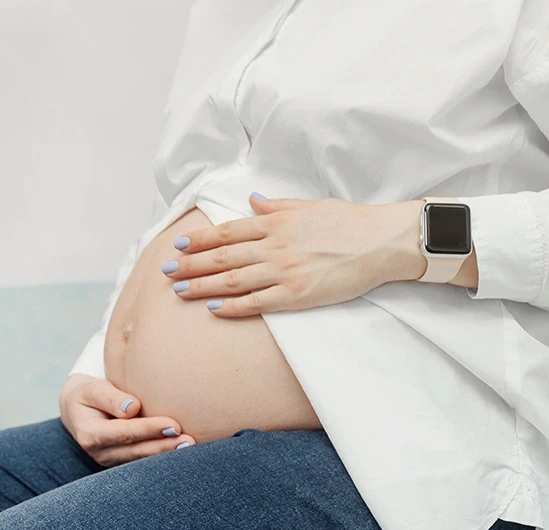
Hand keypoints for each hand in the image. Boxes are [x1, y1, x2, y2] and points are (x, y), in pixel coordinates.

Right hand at [59, 374, 193, 467]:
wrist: (78, 410)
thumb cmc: (87, 395)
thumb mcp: (90, 390)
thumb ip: (109, 397)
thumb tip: (132, 407)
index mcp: (90, 435)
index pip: (124, 432)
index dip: (149, 430)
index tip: (173, 425)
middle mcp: (101, 453)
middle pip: (137, 451)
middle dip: (164, 447)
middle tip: (189, 441)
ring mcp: (112, 461)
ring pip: (142, 460)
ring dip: (167, 454)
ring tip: (191, 446)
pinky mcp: (123, 462)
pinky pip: (144, 461)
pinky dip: (163, 455)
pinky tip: (182, 450)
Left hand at [163, 195, 427, 317]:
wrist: (383, 241)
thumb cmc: (350, 221)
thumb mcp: (310, 205)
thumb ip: (278, 206)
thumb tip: (253, 200)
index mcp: (276, 223)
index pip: (228, 232)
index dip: (200, 240)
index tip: (179, 244)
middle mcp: (275, 246)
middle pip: (222, 257)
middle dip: (190, 264)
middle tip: (166, 269)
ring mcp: (284, 271)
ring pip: (232, 280)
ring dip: (201, 286)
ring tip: (178, 290)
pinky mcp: (296, 294)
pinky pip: (256, 302)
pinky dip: (232, 306)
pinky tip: (213, 309)